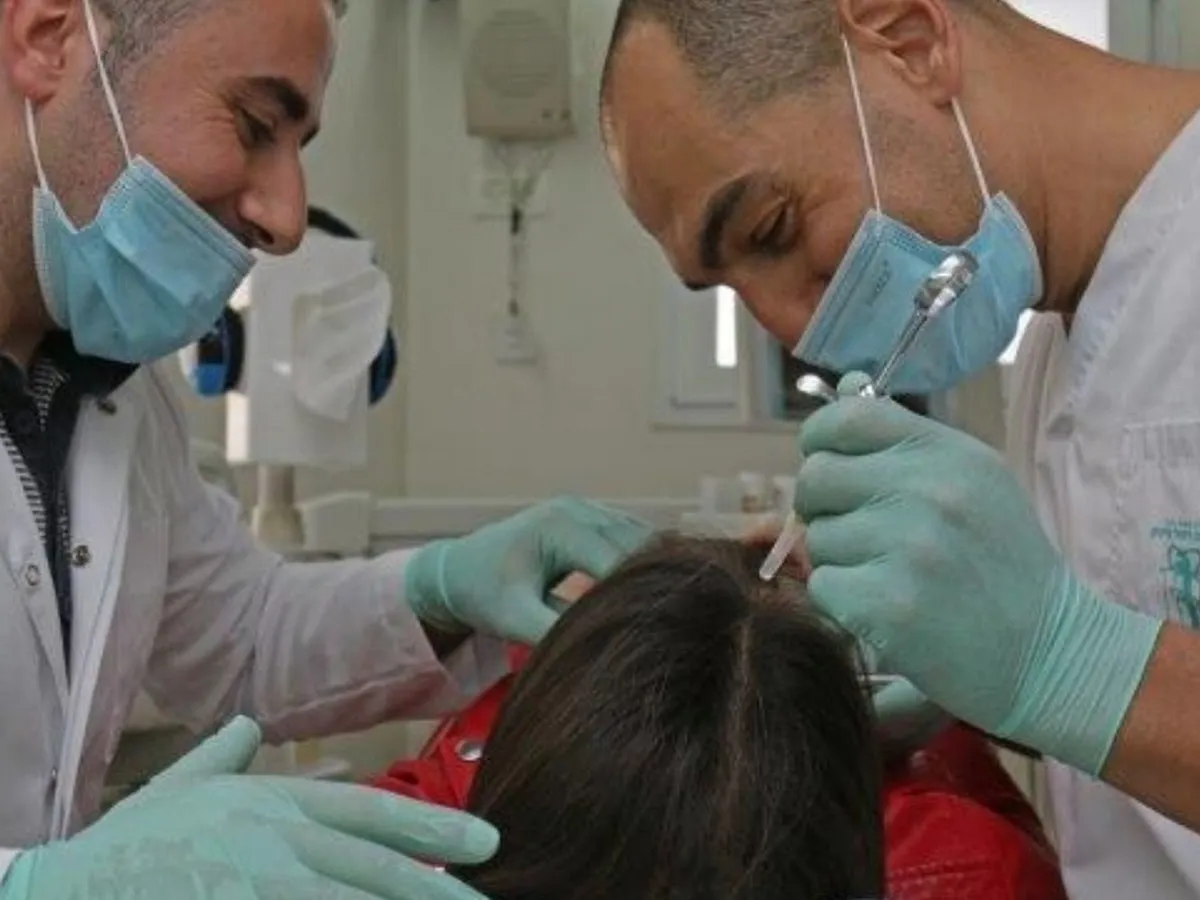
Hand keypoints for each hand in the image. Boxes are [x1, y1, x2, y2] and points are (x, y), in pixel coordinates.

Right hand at [2, 718, 497, 898]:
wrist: (71, 890)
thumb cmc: (133, 840)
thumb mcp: (185, 783)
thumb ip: (225, 753)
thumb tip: (246, 724)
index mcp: (277, 799)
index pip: (374, 811)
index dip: (434, 826)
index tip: (485, 841)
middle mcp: (282, 840)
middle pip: (379, 866)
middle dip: (439, 886)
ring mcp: (264, 886)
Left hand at [406, 497, 651, 644]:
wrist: (457, 570)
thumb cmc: (482, 594)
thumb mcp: (513, 619)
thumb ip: (554, 631)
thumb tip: (602, 650)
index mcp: (561, 527)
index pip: (618, 560)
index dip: (640, 594)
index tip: (656, 629)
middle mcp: (579, 510)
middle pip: (637, 544)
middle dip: (652, 581)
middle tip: (667, 624)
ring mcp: (587, 510)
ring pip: (639, 538)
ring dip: (651, 570)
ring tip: (661, 612)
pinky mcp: (591, 520)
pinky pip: (630, 539)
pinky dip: (641, 564)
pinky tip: (649, 595)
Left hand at [795, 374, 1162, 774]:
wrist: (1049, 654)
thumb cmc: (1002, 564)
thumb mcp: (972, 481)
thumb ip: (902, 435)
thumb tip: (846, 384)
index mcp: (949, 453)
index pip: (847, 417)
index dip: (820, 438)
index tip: (826, 461)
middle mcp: (929, 491)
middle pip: (816, 476)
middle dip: (823, 506)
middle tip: (860, 534)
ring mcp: (908, 548)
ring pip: (818, 537)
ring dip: (840, 560)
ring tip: (891, 576)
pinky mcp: (887, 605)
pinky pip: (822, 586)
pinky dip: (842, 602)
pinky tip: (885, 609)